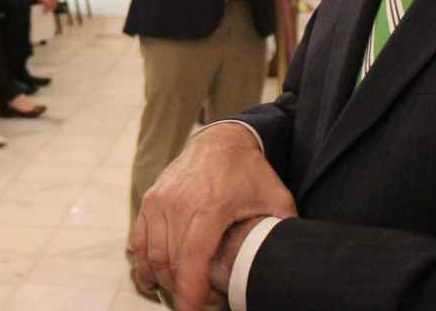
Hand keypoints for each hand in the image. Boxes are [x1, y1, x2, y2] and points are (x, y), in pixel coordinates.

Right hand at [131, 124, 296, 310]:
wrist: (220, 141)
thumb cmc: (248, 172)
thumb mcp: (275, 198)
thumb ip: (283, 227)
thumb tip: (295, 254)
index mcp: (208, 206)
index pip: (192, 256)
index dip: (190, 288)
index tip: (193, 309)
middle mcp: (177, 204)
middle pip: (169, 261)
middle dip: (182, 290)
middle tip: (201, 302)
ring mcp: (159, 201)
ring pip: (151, 255)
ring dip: (164, 279)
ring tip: (184, 290)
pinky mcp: (149, 201)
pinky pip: (139, 241)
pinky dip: (145, 263)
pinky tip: (158, 277)